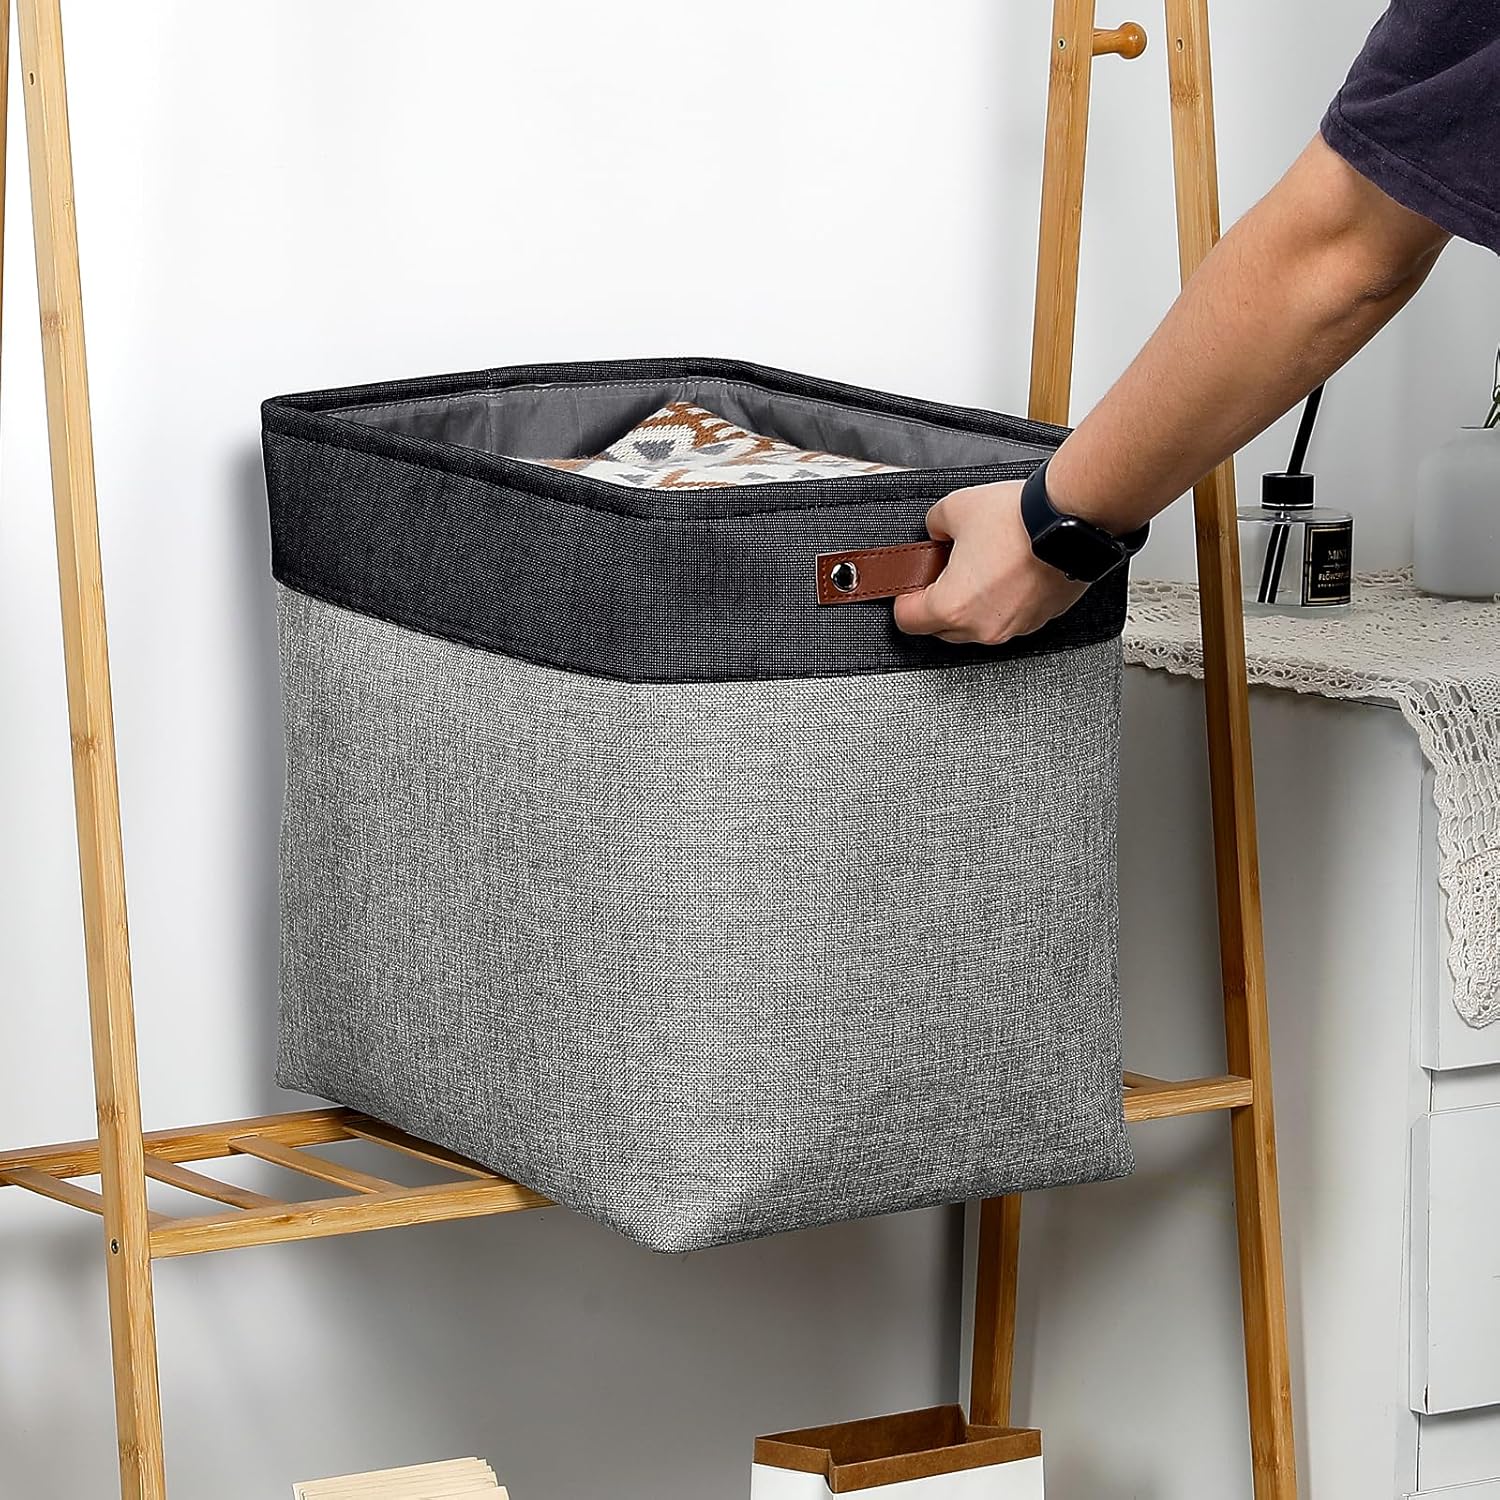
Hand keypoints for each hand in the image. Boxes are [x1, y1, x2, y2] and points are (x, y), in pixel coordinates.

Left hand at [892, 480, 1087, 644]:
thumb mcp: (953, 509)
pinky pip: (1011, 616)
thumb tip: (936, 533)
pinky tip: (1010, 570)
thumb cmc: (1017, 518)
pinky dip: (1004, 600)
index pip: (907, 621)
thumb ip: (933, 527)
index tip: (911, 584)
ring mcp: (1015, 627)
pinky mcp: (1041, 619)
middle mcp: (983, 627)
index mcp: (952, 608)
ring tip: (984, 565)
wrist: (1072, 519)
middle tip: (946, 570)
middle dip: (939, 602)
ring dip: (974, 602)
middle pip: (942, 628)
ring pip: (978, 625)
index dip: (904, 598)